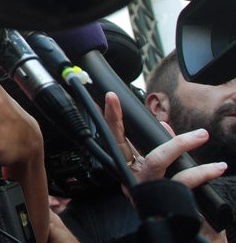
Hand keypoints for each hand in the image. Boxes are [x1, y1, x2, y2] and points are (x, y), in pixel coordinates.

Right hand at [103, 92, 227, 242]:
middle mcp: (134, 180)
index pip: (116, 139)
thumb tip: (164, 126)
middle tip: (156, 113)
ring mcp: (150, 190)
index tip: (112, 98)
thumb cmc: (170, 199)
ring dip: (180, 145)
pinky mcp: (168, 200)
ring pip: (157, 161)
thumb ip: (160, 147)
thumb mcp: (162, 169)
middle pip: (129, 148)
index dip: (112, 118)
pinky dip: (202, 173)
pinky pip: (184, 181)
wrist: (185, 234)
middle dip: (136, 126)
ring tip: (200, 136)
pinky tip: (215, 167)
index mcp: (129, 170)